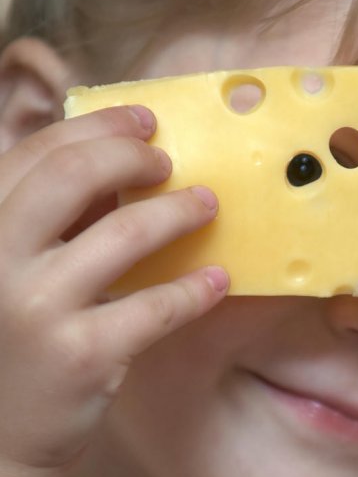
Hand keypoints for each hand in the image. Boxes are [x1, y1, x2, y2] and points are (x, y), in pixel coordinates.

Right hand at [0, 106, 227, 476]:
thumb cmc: (8, 344)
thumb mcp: (10, 269)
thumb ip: (52, 220)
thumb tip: (117, 168)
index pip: (37, 152)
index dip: (98, 127)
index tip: (145, 122)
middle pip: (73, 174)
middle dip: (133, 155)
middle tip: (170, 162)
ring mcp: (35, 307)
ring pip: (125, 233)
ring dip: (179, 212)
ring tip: (208, 205)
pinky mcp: (82, 354)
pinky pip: (157, 306)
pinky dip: (196, 289)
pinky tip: (218, 279)